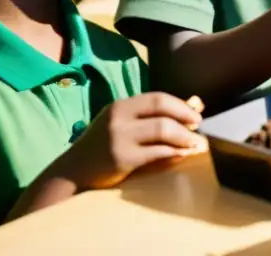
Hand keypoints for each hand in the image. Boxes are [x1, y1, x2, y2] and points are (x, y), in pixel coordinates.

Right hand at [57, 93, 205, 190]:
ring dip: (184, 137)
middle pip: (162, 111)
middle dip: (185, 118)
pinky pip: (157, 152)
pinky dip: (174, 152)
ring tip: (195, 143)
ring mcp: (119, 138)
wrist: (72, 172)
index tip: (196, 114)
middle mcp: (119, 118)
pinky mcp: (122, 159)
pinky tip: (182, 155)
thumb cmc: (103, 146)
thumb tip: (194, 105)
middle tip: (198, 127)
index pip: (157, 98)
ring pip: (162, 130)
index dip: (180, 105)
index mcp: (120, 106)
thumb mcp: (122, 124)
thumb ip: (150, 116)